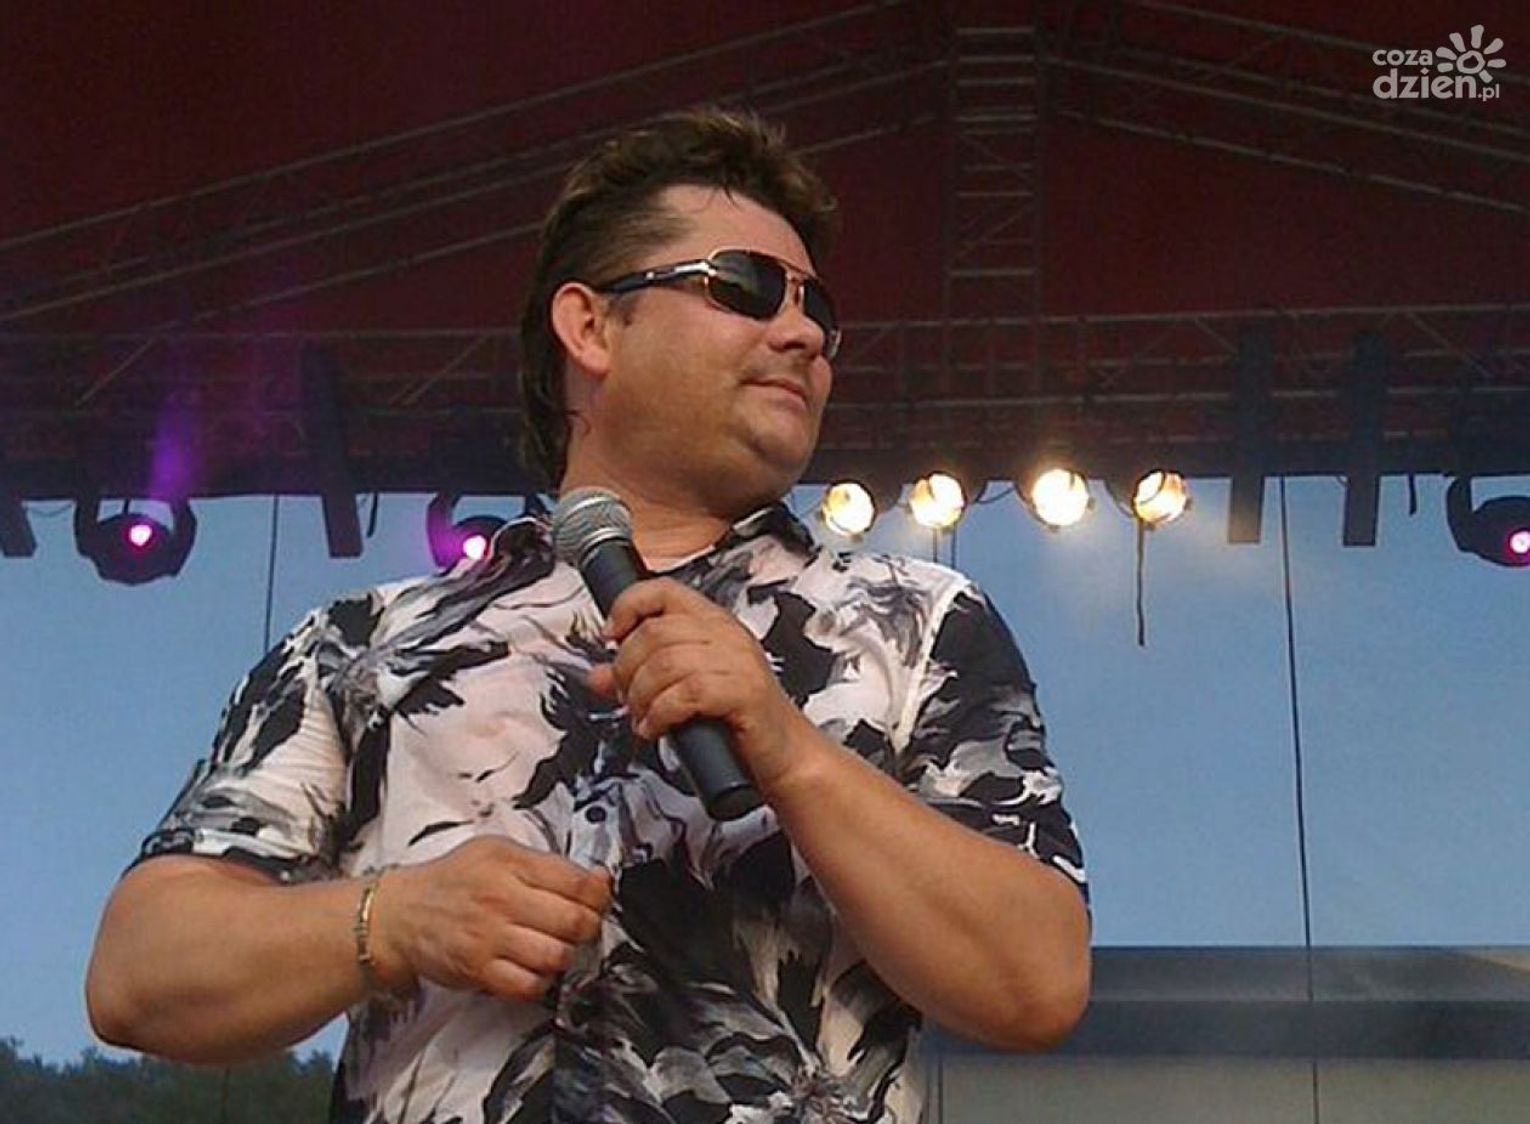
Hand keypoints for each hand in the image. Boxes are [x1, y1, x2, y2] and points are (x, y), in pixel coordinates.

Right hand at [368, 836, 612, 1003]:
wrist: (400, 913)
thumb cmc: (453, 881)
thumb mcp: (498, 852)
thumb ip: (548, 864)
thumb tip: (598, 879)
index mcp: (511, 863)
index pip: (578, 882)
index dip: (600, 895)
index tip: (599, 900)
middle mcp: (501, 898)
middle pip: (573, 921)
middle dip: (590, 928)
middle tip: (583, 928)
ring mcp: (490, 937)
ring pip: (556, 956)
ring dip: (567, 956)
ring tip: (559, 948)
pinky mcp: (478, 969)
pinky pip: (527, 985)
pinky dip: (541, 982)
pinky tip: (536, 969)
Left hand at [586, 578, 813, 793]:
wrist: (784, 754)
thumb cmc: (738, 720)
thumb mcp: (684, 691)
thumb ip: (640, 678)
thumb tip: (598, 676)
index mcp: (714, 623)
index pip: (663, 590)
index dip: (627, 606)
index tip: (610, 636)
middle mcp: (727, 635)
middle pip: (655, 631)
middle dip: (627, 668)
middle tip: (626, 696)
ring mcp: (739, 661)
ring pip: (666, 662)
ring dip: (641, 695)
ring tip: (642, 716)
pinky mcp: (745, 692)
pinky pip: (687, 693)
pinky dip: (661, 713)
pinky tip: (656, 727)